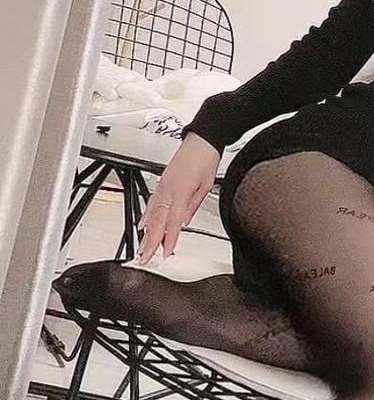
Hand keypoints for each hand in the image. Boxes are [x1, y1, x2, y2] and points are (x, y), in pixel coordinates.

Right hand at [137, 133, 220, 263]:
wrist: (201, 141)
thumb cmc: (206, 160)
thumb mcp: (206, 186)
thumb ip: (193, 206)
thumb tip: (184, 222)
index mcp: (180, 191)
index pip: (173, 221)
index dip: (169, 239)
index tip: (166, 253)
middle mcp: (168, 190)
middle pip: (157, 221)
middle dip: (151, 242)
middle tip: (145, 257)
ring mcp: (162, 186)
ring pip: (151, 214)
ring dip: (146, 233)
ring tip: (142, 248)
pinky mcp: (161, 183)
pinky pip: (151, 203)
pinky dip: (146, 216)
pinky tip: (142, 225)